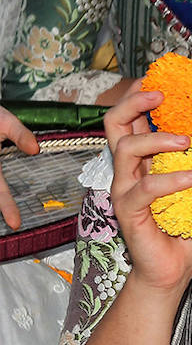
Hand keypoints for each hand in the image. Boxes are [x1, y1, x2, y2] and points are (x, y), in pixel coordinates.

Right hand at [0, 107, 39, 228]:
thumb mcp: (4, 119)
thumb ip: (19, 134)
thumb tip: (35, 150)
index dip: (7, 207)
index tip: (15, 224)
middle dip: (2, 206)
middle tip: (14, 224)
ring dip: (0, 198)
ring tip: (8, 220)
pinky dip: (0, 191)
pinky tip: (6, 200)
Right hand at [105, 88, 191, 293]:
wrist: (174, 268)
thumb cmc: (186, 225)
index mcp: (143, 159)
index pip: (132, 118)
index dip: (142, 95)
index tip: (166, 81)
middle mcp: (128, 169)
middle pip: (114, 122)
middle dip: (135, 101)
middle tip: (163, 94)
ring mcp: (124, 189)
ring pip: (127, 148)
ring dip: (160, 138)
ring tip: (191, 143)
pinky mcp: (128, 211)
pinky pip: (145, 187)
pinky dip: (173, 178)